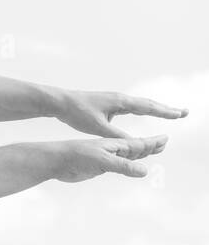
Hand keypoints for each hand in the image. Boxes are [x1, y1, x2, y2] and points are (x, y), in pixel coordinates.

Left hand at [51, 134, 167, 182]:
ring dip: (141, 147)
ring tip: (152, 146)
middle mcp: (110, 144)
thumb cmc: (74, 155)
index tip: (166, 139)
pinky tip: (126, 156)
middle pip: (135, 142)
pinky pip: (117, 155)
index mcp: (113, 142)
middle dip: (151, 142)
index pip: (138, 141)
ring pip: (126, 147)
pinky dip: (127, 155)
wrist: (53, 157)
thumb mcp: (100, 161)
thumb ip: (122, 166)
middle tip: (165, 141)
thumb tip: (146, 171)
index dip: (153, 141)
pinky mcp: (96, 158)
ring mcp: (103, 151)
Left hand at [56, 89, 187, 137]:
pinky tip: (143, 112)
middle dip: (166, 109)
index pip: (148, 107)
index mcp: (120, 102)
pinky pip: (131, 106)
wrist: (60, 102)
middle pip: (148, 103)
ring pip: (140, 104)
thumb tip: (135, 145)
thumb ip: (117, 136)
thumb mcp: (98, 127)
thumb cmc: (77, 113)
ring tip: (169, 112)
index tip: (180, 115)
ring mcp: (114, 100)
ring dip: (156, 108)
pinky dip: (143, 108)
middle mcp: (120, 98)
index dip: (165, 112)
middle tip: (184, 112)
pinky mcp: (108, 103)